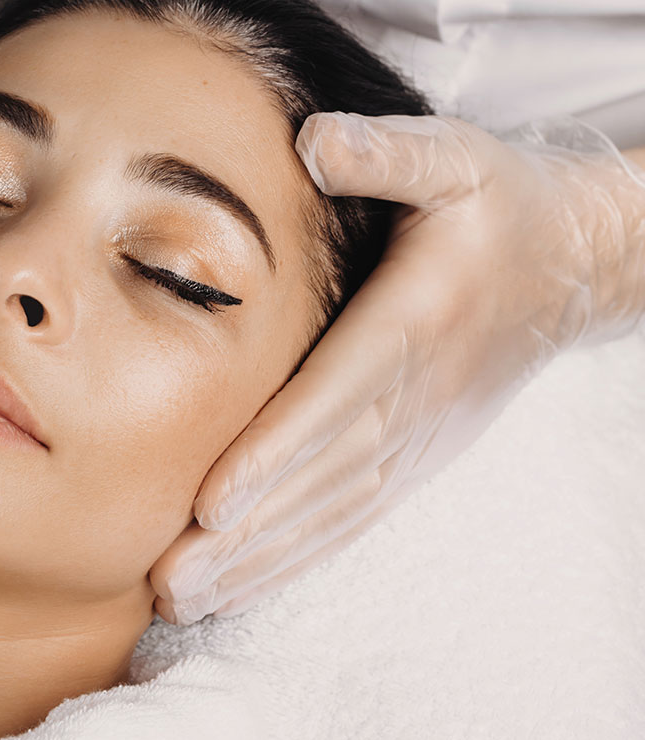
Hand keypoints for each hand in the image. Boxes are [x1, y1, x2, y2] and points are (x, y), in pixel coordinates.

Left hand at [151, 113, 644, 623]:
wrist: (570, 264)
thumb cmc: (496, 204)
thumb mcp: (454, 156)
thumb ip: (386, 152)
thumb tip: (313, 140)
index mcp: (415, 323)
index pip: (336, 398)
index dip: (276, 451)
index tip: (213, 500)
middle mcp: (413, 396)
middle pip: (320, 477)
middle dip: (245, 534)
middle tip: (169, 579)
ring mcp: (415, 438)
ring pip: (330, 511)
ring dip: (257, 562)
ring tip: (182, 599)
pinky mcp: (412, 457)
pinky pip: (351, 517)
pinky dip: (296, 557)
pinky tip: (240, 587)